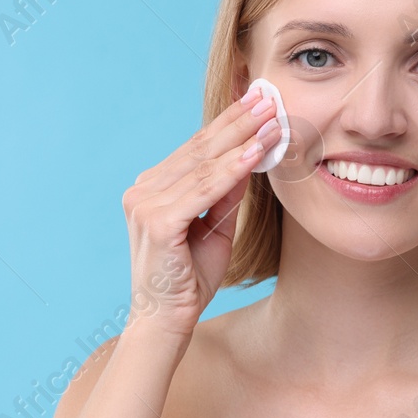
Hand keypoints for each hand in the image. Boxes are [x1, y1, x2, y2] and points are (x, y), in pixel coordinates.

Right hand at [120, 83, 282, 341]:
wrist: (166, 321)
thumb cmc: (189, 279)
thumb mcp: (215, 229)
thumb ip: (226, 195)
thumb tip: (249, 157)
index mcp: (153, 189)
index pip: (197, 149)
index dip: (229, 123)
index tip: (257, 102)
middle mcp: (144, 190)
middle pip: (200, 148)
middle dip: (239, 120)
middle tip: (270, 96)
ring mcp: (145, 203)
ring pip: (204, 164)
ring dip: (243, 139)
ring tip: (273, 118)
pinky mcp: (156, 221)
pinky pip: (203, 189)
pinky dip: (232, 170)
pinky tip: (256, 153)